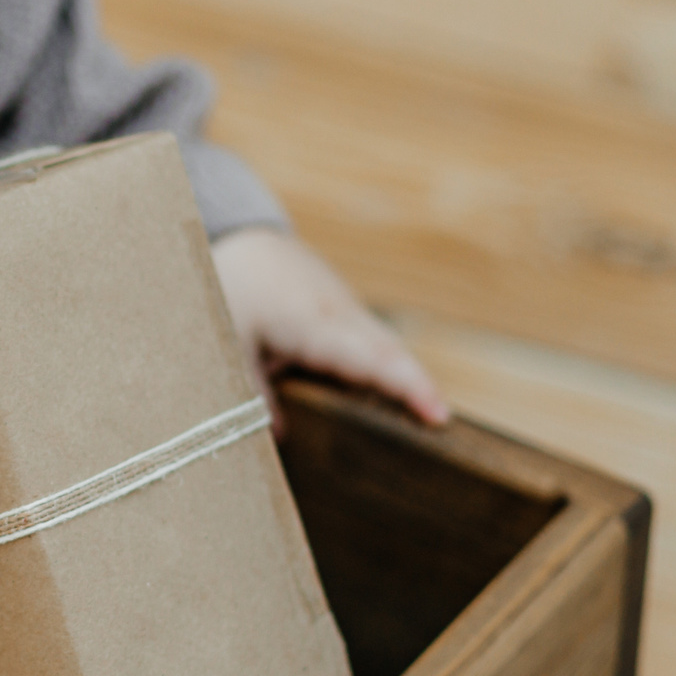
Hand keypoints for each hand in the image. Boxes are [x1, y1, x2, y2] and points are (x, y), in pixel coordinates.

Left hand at [211, 228, 449, 427]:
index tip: (437, 414)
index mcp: (311, 321)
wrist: (245, 240)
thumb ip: (251, 390)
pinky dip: (394, 371)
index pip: (367, 358)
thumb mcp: (229, 340)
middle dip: (420, 387)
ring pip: (389, 348)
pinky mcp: (350, 315)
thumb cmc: (233, 289)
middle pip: (391, 353)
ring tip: (433, 423)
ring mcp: (350, 312)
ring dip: (412, 381)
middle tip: (446, 430)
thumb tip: (278, 436)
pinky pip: (378, 345)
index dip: (404, 385)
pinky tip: (400, 404)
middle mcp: (341, 315)